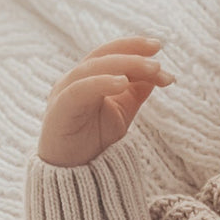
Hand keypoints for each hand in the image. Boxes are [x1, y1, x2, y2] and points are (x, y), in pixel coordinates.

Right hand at [37, 36, 174, 166]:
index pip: (110, 54)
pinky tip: (123, 83)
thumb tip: (157, 71)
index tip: (158, 46)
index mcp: (88, 78)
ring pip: (92, 68)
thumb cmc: (94, 140)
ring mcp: (64, 93)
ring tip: (152, 68)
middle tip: (159, 60)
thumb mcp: (122, 111)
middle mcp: (74, 81)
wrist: (75, 173)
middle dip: (132, 53)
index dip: (133, 47)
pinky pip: (79, 90)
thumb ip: (136, 91)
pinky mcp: (60, 110)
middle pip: (102, 56)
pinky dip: (101, 83)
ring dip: (124, 65)